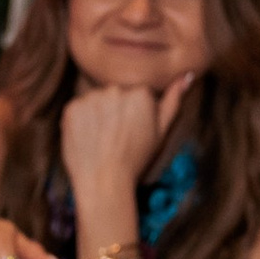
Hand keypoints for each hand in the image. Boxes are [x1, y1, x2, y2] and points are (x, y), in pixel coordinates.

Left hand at [60, 70, 191, 198]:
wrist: (104, 183)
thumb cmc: (136, 160)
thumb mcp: (161, 132)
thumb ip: (173, 101)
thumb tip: (187, 75)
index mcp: (141, 92)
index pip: (134, 95)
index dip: (131, 115)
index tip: (129, 133)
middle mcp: (116, 89)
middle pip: (114, 95)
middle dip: (113, 112)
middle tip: (114, 139)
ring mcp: (92, 98)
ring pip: (94, 102)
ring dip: (95, 116)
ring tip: (100, 141)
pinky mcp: (71, 108)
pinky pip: (76, 110)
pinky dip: (79, 123)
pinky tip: (87, 140)